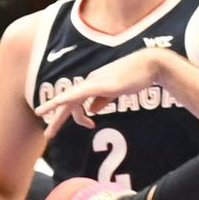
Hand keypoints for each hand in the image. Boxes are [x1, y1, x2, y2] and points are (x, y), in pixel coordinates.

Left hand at [38, 49, 160, 131]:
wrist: (150, 65)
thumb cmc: (136, 77)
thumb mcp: (116, 91)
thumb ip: (102, 100)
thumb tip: (91, 110)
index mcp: (94, 83)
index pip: (76, 101)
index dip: (72, 115)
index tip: (81, 126)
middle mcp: (91, 81)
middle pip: (68, 101)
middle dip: (56, 118)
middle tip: (48, 134)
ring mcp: (96, 81)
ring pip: (70, 98)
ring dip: (57, 114)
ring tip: (50, 131)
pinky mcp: (103, 84)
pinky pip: (81, 93)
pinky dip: (68, 99)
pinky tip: (59, 104)